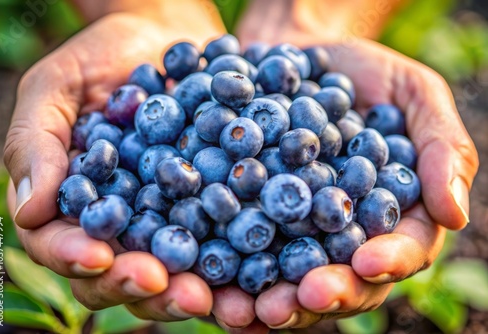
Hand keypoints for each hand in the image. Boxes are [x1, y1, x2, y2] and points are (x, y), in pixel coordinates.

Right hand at [4, 12, 265, 330]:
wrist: (164, 36)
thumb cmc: (100, 58)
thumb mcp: (57, 87)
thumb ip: (36, 143)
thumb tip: (29, 210)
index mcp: (72, 204)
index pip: (62, 244)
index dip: (75, 256)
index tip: (98, 257)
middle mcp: (121, 224)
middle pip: (121, 273)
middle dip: (143, 286)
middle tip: (171, 291)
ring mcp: (167, 219)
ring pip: (173, 271)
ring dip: (192, 291)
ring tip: (213, 298)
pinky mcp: (211, 207)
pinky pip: (222, 240)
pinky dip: (238, 262)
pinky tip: (257, 273)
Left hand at [236, 29, 477, 328]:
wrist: (299, 53)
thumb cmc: (365, 73)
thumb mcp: (414, 95)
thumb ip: (442, 149)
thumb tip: (455, 216)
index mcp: (391, 216)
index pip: (399, 250)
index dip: (386, 261)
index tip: (367, 263)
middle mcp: (341, 235)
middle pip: (338, 278)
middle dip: (320, 294)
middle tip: (297, 302)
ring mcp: (292, 231)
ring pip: (284, 277)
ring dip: (266, 298)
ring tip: (247, 311)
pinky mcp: (247, 215)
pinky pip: (236, 246)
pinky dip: (223, 264)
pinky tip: (207, 275)